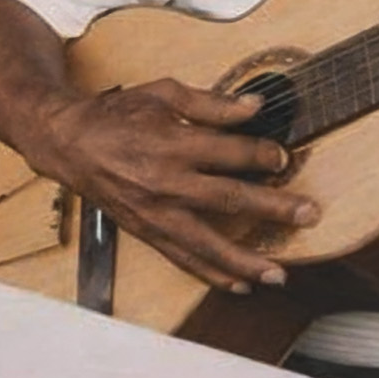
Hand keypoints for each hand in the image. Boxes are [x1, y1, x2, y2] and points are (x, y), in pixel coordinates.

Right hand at [33, 79, 319, 293]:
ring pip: (208, 243)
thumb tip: (255, 106)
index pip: (230, 153)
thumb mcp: (163, 93)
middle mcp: (166, 182)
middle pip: (228, 200)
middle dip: (273, 210)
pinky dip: (212, 275)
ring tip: (279, 273)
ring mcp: (156, 213)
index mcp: (172, 143)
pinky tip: (240, 284)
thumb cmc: (117, 114)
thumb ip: (211, 102)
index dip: (263, 156)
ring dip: (246, 260)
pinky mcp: (147, 232)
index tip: (284, 158)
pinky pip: (184, 259)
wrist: (69, 143)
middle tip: (309, 215)